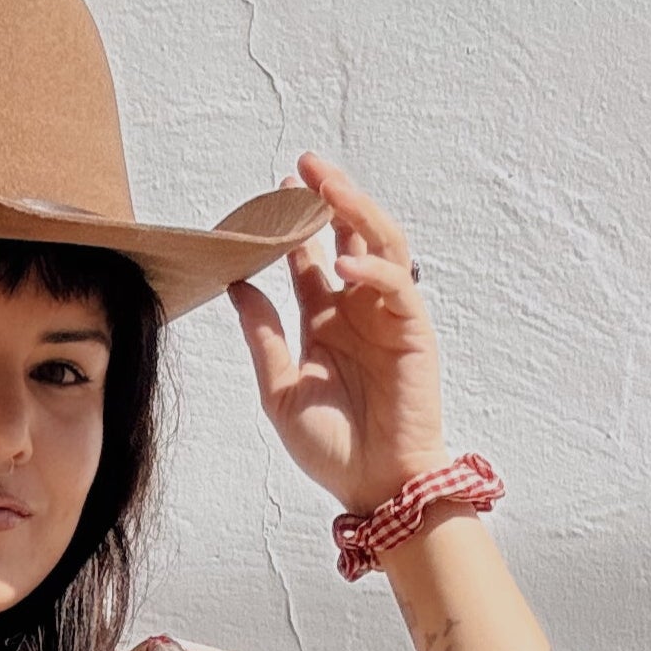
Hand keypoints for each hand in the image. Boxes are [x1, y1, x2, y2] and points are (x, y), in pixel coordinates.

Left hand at [227, 153, 451, 516]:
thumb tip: (236, 285)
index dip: (293, 225)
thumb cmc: (330, 446)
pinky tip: (345, 264)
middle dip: (328, 198)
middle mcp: (357, 310)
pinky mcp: (414, 331)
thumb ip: (262, 336)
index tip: (272, 191)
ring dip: (356, 212)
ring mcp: (388, 316)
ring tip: (328, 186)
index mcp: (325, 321)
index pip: (310, 259)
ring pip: (380, 245)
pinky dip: (373, 270)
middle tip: (302, 165)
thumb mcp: (280, 388)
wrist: (373, 485)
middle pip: (348, 236)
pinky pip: (398, 287)